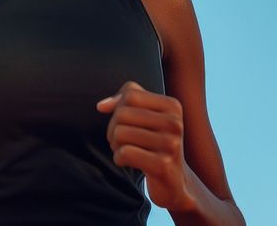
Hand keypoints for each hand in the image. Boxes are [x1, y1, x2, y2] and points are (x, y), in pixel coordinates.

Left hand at [96, 80, 192, 211]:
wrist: (175, 182)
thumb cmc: (155, 144)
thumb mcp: (147, 116)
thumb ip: (126, 101)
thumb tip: (101, 106)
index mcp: (172, 106)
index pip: (131, 94)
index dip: (118, 107)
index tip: (123, 122)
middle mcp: (174, 123)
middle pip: (122, 113)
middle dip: (113, 128)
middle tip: (122, 141)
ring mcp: (170, 144)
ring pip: (120, 133)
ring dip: (115, 145)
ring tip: (126, 150)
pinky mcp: (162, 165)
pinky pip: (124, 153)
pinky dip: (118, 158)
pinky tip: (128, 162)